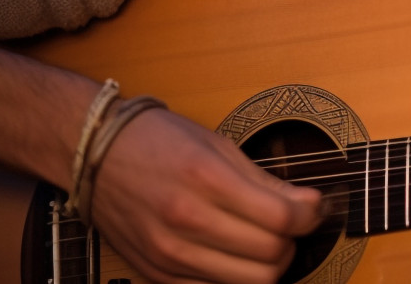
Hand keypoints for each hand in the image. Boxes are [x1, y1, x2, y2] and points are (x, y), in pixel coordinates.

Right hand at [89, 107, 322, 283]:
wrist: (97, 154)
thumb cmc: (160, 140)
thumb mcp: (218, 145)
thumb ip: (265, 181)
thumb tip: (309, 206)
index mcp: (206, 179)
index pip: (282, 219)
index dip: (310, 215)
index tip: (313, 207)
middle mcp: (187, 221)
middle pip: (271, 256)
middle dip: (292, 241)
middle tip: (289, 223)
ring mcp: (170, 254)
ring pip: (249, 282)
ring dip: (269, 263)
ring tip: (266, 240)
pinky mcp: (157, 274)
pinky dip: (236, 277)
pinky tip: (236, 254)